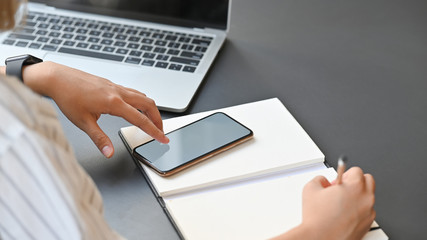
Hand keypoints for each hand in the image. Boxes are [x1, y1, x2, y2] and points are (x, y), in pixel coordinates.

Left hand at [22, 61, 168, 157]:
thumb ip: (99, 139)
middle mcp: (118, 93)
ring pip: (142, 96)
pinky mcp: (111, 84)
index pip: (141, 120)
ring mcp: (115, 87)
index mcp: (114, 103)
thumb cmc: (67, 97)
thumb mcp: (83, 122)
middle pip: (148, 104)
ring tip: (151, 120)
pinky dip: (140, 101)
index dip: (154, 131)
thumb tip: (109, 152)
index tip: (163, 138)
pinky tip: (134, 107)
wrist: (57, 78)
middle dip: (158, 119)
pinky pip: (133, 92)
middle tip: (160, 131)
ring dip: (150, 109)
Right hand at [271, 167, 374, 239]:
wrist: (320, 239)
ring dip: (357, 197)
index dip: (344, 174)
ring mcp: (369, 213)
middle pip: (368, 181)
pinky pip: (366, 212)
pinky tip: (343, 215)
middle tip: (342, 189)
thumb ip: (319, 179)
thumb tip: (323, 181)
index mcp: (355, 187)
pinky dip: (357, 211)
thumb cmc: (318, 218)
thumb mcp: (310, 188)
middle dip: (355, 182)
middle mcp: (366, 199)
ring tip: (340, 204)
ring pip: (367, 197)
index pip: (357, 170)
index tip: (338, 181)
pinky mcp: (367, 225)